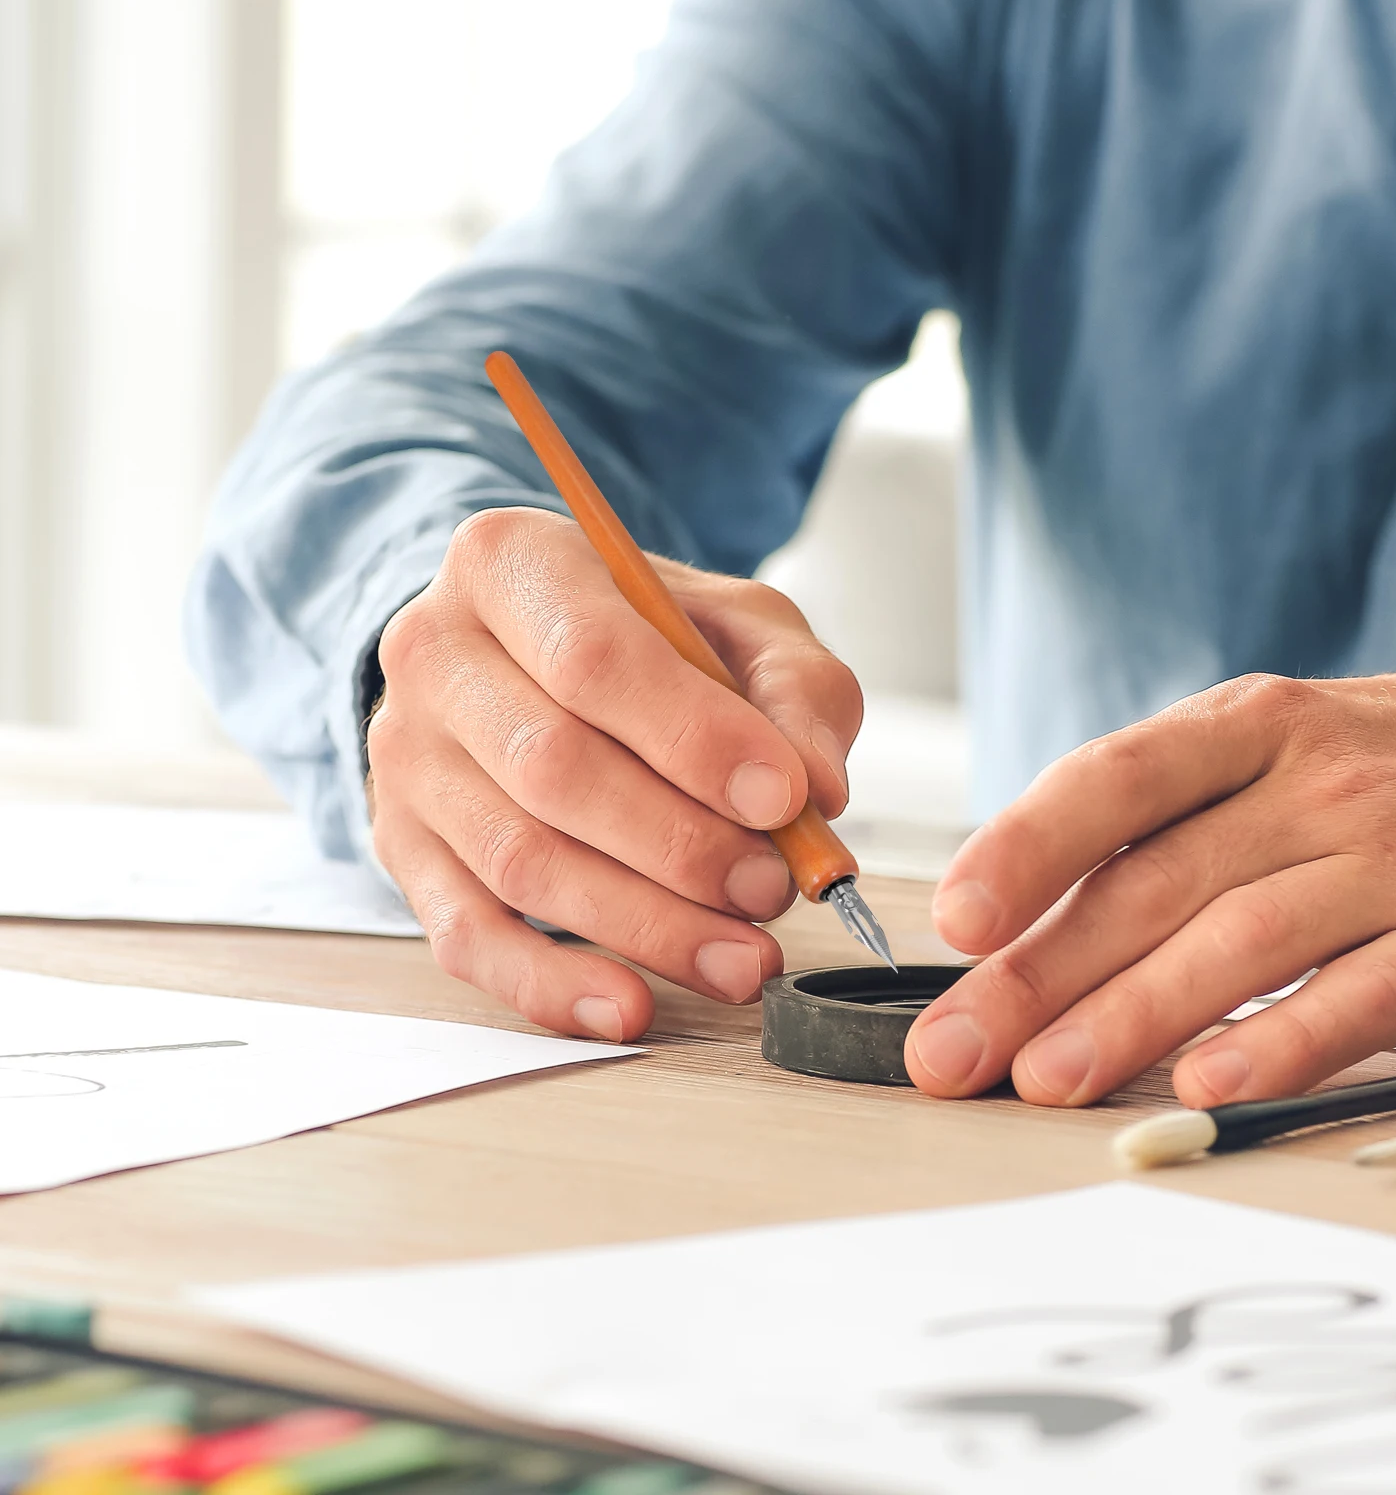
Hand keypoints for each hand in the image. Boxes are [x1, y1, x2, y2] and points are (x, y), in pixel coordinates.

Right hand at [368, 506, 859, 1040]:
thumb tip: (816, 789)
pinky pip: (466, 935)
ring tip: (743, 956)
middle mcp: (434, 653)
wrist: (529, 653)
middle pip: (553, 767)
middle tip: (771, 888)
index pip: (594, 656)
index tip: (783, 799)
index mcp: (511, 564)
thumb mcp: (741, 625)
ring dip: (643, 925)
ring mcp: (406, 758)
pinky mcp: (402, 846)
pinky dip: (552, 985)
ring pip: (519, 861)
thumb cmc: (648, 637)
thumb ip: (795, 691)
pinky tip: (632, 1008)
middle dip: (679, 845)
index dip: (693, 737)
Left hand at [904, 666, 1395, 1105]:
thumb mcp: (1280, 752)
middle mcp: (1316, 784)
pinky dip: (1282, 1045)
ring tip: (1046, 1080)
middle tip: (954, 1049)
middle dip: (1040, 973)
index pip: (1113, 779)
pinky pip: (1361, 1000)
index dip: (1024, 847)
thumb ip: (1170, 822)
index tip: (954, 920)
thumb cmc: (1392, 769)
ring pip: (1241, 942)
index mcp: (1249, 727)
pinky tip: (1210, 1087)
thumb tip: (1025, 918)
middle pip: (1154, 881)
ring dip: (1133, 1018)